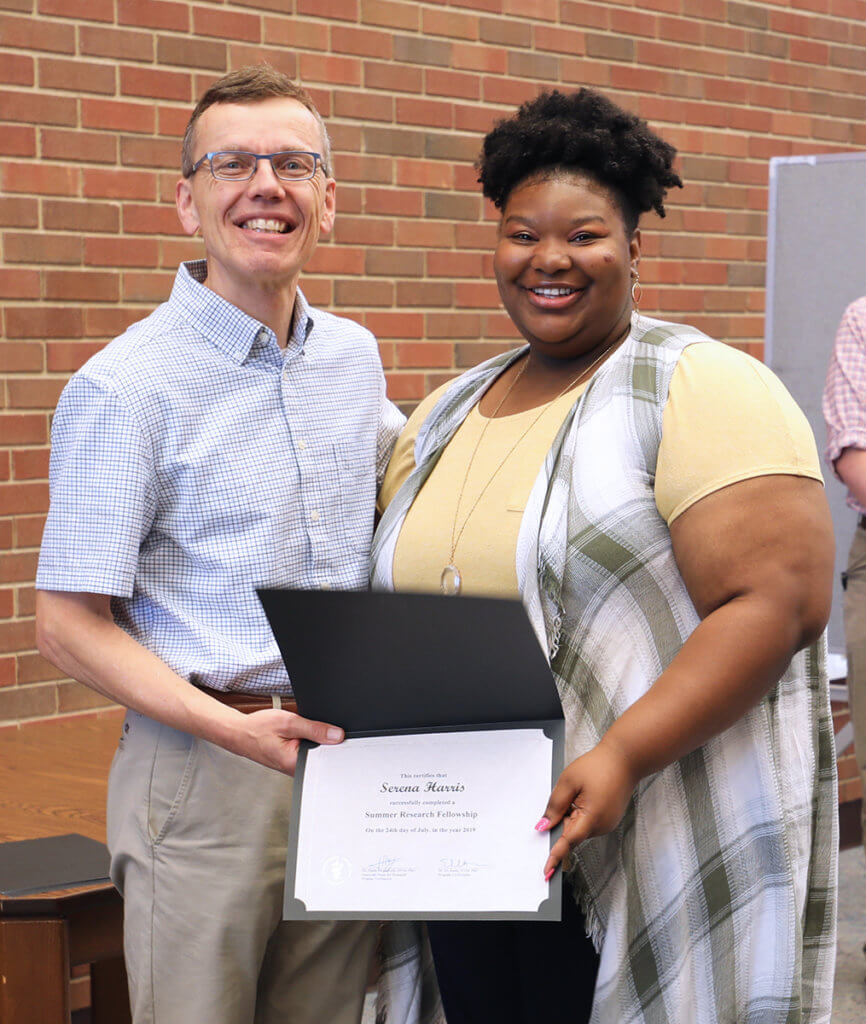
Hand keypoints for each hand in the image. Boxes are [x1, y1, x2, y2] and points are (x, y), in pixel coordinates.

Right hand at [233, 708, 344, 774]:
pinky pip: (309, 752)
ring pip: (317, 754)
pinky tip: (302, 735)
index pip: (327, 759)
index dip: (338, 746)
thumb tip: (337, 735)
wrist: (240, 733)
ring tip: (305, 732)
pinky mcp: (293, 761)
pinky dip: (310, 742)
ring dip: (317, 741)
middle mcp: (296, 769)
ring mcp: (294, 766)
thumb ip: (314, 728)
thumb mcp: (288, 722)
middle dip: (327, 742)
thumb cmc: (258, 729)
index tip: (342, 736)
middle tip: (316, 730)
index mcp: (295, 763)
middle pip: (324, 757)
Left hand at [537, 738, 637, 879]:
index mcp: (592, 818)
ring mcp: (607, 823)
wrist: (625, 758)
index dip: (555, 856)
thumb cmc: (599, 766)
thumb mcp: (569, 781)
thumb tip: (545, 825)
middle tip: (568, 794)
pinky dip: (581, 812)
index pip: (568, 843)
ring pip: (580, 827)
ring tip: (581, 789)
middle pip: (572, 833)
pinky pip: (588, 821)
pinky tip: (586, 793)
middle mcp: (602, 826)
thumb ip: (555, 806)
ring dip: (573, 814)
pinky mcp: (609, 818)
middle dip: (563, 819)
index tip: (546, 871)